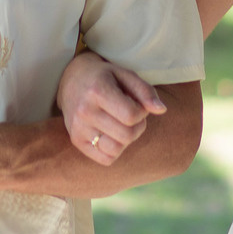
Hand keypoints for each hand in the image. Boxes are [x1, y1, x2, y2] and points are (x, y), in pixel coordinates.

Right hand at [58, 51, 163, 165]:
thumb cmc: (104, 77)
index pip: (132, 116)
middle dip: (137, 127)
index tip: (137, 105)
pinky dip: (115, 150)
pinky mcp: (76, 140)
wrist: (70, 80)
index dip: (142, 112)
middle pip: (126, 135)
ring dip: (126, 140)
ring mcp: (78, 128)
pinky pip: (106, 159)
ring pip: (116, 149)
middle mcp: (85, 111)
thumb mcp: (125, 75)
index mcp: (97, 91)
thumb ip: (145, 91)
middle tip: (131, 115)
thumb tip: (161, 110)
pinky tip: (112, 134)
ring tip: (122, 125)